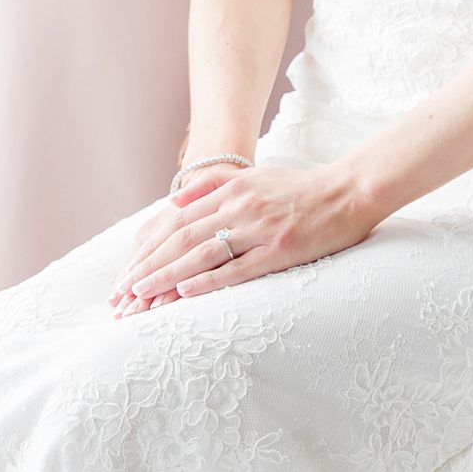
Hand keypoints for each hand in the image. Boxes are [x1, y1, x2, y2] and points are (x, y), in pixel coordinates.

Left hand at [112, 157, 372, 309]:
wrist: (350, 190)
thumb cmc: (303, 187)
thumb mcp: (255, 175)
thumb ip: (214, 186)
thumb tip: (174, 201)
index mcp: (231, 189)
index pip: (176, 221)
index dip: (148, 247)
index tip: (126, 270)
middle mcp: (239, 207)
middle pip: (181, 238)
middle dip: (147, 266)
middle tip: (122, 292)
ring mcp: (258, 229)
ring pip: (202, 254)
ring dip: (167, 276)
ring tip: (141, 296)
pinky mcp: (279, 250)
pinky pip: (237, 269)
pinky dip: (208, 281)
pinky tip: (185, 292)